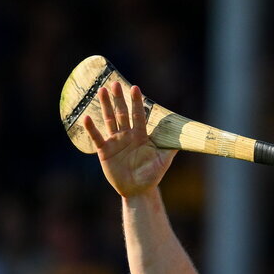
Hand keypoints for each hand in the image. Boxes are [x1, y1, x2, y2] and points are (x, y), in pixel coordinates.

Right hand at [82, 82, 176, 198]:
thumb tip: (186, 137)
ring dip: (105, 106)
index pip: (139, 115)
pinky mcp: (104, 151)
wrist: (138, 190)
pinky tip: (87, 118)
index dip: (137, 102)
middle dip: (119, 99)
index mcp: (141, 135)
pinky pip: (97, 138)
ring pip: (110, 120)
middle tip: (115, 83)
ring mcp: (115, 142)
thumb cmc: (152, 175)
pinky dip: (92, 129)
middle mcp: (127, 135)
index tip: (135, 88)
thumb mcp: (163, 161)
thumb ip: (171, 148)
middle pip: (122, 113)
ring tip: (101, 90)